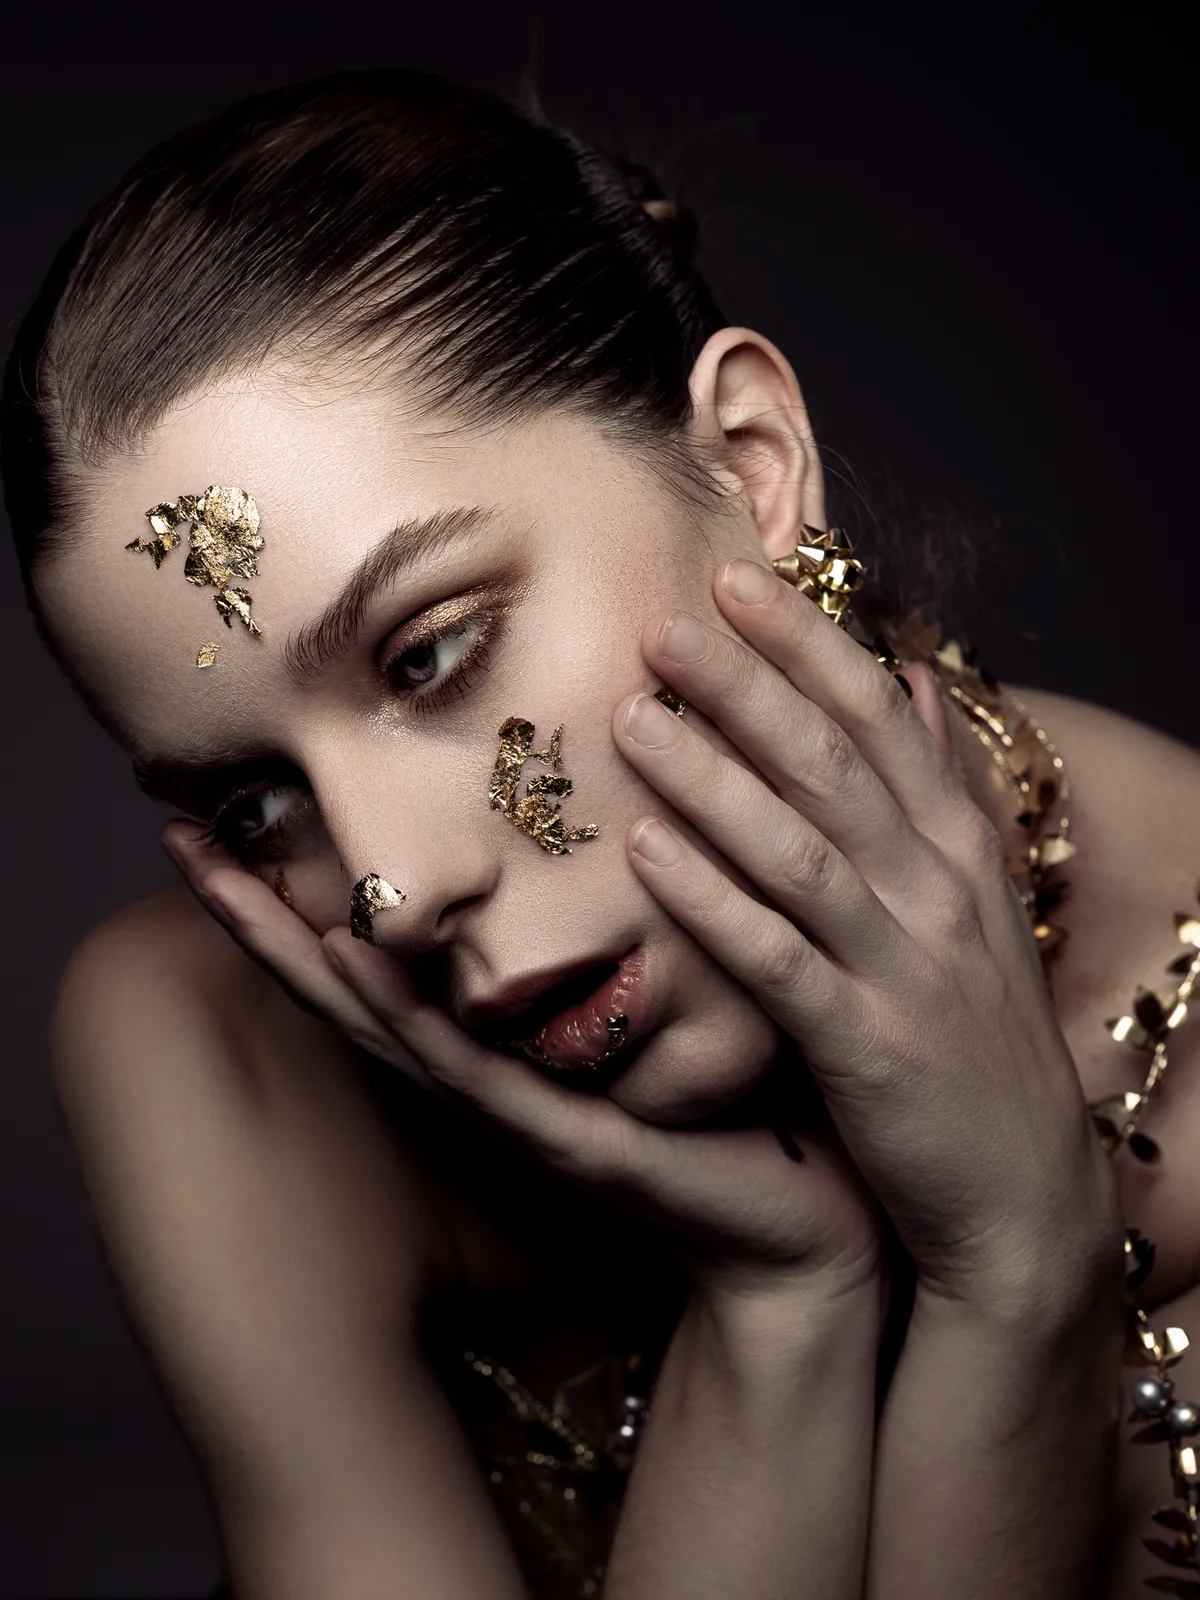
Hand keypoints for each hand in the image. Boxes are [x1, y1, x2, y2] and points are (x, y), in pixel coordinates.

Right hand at [162, 823, 882, 1304]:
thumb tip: (629, 791)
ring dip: (303, 954)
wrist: (804, 1225)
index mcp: (507, 1030)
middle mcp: (489, 1068)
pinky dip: (405, 1014)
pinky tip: (354, 958)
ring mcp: (516, 1108)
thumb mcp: (676, 987)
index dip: (307, 886)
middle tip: (177, 841)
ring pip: (389, 1024)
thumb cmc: (744, 1100)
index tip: (234, 814)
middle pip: (354, 983)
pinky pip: (475, 1069)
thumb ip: (633, 909)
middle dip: (263, 914)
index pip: (389, 945)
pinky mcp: (569, 1141)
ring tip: (228, 886)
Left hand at [617, 557, 1120, 1310]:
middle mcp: (937, 889)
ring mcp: (905, 965)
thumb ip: (935, 787)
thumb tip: (914, 679)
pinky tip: (646, 853)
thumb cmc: (974, 1035)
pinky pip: (779, 958)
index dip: (806, 642)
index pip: (879, 717)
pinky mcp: (866, 1045)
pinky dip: (713, 901)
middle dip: (748, 683)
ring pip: (801, 848)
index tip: (735, 575)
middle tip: (663, 620)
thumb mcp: (970, 900)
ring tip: (631, 717)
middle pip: (833, 763)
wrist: (1021, 1190)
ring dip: (714, 777)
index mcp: (957, 846)